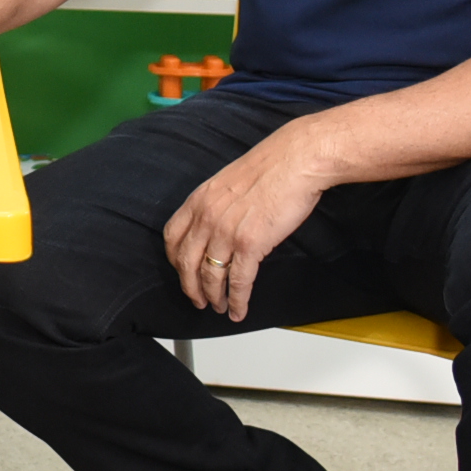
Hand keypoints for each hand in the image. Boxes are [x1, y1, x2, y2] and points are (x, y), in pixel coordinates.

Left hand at [163, 123, 332, 322]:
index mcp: (199, 199)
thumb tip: (216, 225)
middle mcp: (207, 217)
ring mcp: (226, 232)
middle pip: (186, 263)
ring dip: (213, 298)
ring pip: (211, 277)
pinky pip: (238, 281)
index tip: (182, 272)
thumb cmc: (271, 167)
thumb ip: (215, 204)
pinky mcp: (250, 244)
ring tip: (219, 307)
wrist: (297, 161)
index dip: (175, 261)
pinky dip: (237, 300)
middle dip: (190, 287)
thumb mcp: (228, 181)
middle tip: (198, 300)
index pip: (173, 237)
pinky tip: (238, 310)